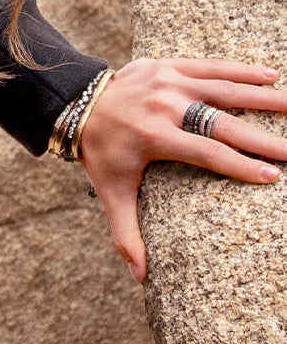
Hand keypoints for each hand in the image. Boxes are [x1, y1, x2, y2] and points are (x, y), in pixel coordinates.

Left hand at [79, 59, 286, 282]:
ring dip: (262, 97)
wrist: (76, 103)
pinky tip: (269, 75)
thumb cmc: (101, 153)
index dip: (241, 166)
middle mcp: (163, 106)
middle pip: (222, 124)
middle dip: (263, 139)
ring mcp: (166, 81)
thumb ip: (126, 234)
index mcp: (153, 136)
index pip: (207, 154)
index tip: (272, 177)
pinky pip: (208, 65)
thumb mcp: (110, 192)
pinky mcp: (166, 64)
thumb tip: (141, 279)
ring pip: (222, 89)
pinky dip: (239, 69)